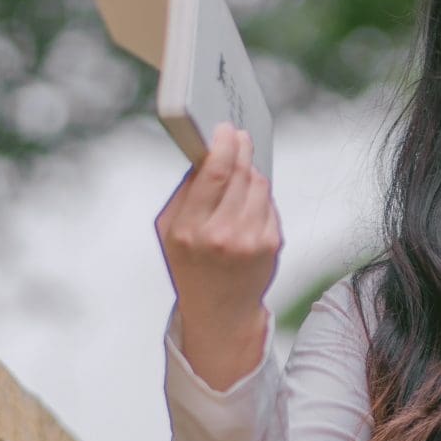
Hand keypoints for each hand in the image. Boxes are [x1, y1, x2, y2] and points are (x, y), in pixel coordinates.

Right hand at [157, 122, 280, 389]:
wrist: (219, 310)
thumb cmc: (190, 265)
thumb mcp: (169, 230)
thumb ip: (184, 192)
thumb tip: (207, 152)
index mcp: (188, 229)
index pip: (213, 174)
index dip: (223, 145)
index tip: (225, 129)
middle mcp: (220, 235)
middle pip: (240, 173)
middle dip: (241, 149)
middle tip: (240, 137)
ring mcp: (249, 241)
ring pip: (259, 184)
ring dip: (250, 173)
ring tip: (240, 176)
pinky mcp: (271, 245)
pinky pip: (269, 203)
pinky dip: (259, 198)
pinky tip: (248, 207)